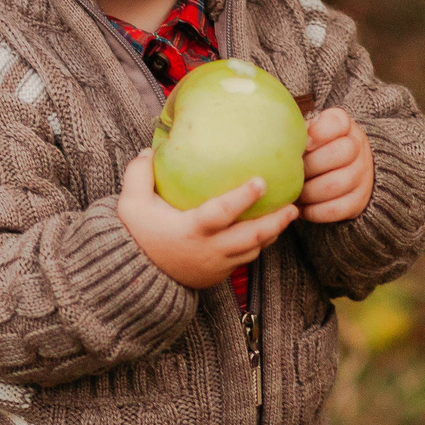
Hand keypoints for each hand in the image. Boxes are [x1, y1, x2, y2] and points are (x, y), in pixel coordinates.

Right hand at [116, 151, 297, 289]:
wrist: (137, 275)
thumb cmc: (138, 235)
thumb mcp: (131, 204)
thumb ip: (138, 174)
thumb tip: (150, 150)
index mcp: (192, 229)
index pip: (222, 213)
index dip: (243, 198)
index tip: (261, 181)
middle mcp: (209, 249)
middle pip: (251, 237)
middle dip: (275, 222)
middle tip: (293, 206)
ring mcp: (217, 264)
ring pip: (253, 250)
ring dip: (272, 234)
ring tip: (288, 216)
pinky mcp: (219, 274)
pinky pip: (245, 259)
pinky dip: (259, 245)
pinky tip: (267, 230)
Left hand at [299, 108, 373, 223]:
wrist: (344, 173)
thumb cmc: (315, 151)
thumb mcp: (310, 134)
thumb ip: (297, 134)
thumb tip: (277, 141)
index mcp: (344, 127)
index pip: (337, 122)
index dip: (320, 132)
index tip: (304, 144)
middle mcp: (358, 148)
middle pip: (339, 153)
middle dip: (309, 166)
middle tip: (290, 174)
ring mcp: (362, 176)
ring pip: (335, 184)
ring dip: (308, 191)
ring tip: (293, 193)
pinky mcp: (358, 201)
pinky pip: (336, 209)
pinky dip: (314, 211)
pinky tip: (301, 208)